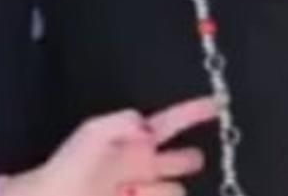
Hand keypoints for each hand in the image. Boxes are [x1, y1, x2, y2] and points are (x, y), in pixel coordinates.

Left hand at [2, 97, 216, 195]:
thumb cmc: (69, 169)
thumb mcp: (93, 134)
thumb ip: (123, 123)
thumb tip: (149, 131)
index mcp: (133, 145)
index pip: (169, 125)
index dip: (193, 113)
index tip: (218, 102)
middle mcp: (143, 169)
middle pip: (181, 161)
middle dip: (185, 160)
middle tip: (186, 160)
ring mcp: (144, 194)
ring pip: (175, 191)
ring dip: (156, 191)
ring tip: (127, 191)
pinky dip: (154, 195)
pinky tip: (132, 195)